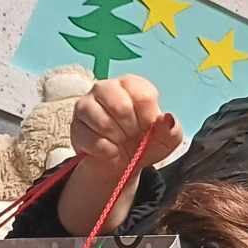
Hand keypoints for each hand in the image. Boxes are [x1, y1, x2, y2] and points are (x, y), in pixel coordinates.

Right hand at [60, 76, 184, 234]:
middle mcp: (106, 88)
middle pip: (121, 106)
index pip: (143, 95)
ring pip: (103, 123)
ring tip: (120, 140)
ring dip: (118, 139)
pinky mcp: (76, 126)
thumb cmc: (145, 142)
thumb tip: (167, 118)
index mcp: (131, 84)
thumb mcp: (167, 138)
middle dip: (132, 129)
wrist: (122, 163)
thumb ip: (172, 127)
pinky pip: (92, 140)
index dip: (148, 117)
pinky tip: (110, 150)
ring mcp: (86, 105)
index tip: (149, 127)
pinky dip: (107, 151)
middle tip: (133, 134)